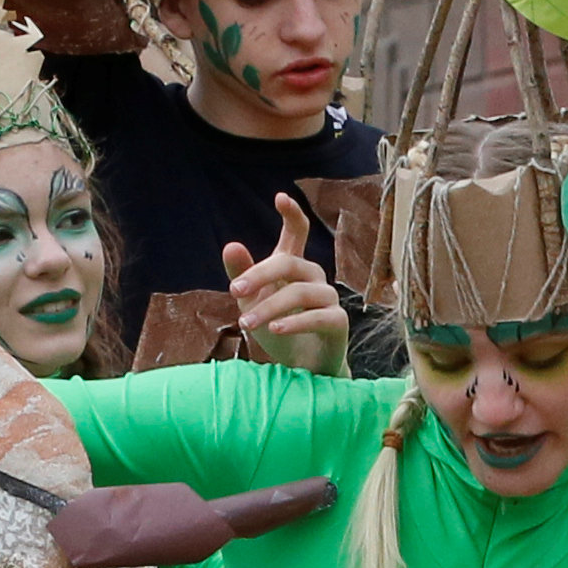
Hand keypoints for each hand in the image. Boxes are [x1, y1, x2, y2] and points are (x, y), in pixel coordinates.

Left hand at [225, 194, 352, 376]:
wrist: (300, 369)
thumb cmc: (278, 330)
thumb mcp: (253, 303)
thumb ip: (242, 276)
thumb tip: (230, 246)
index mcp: (294, 268)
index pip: (297, 233)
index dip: (292, 214)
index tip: (280, 197)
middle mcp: (314, 277)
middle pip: (290, 263)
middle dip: (260, 275)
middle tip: (235, 292)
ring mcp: (328, 299)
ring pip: (300, 292)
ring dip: (270, 307)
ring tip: (246, 323)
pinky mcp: (337, 323)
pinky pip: (319, 317)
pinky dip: (294, 323)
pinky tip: (273, 331)